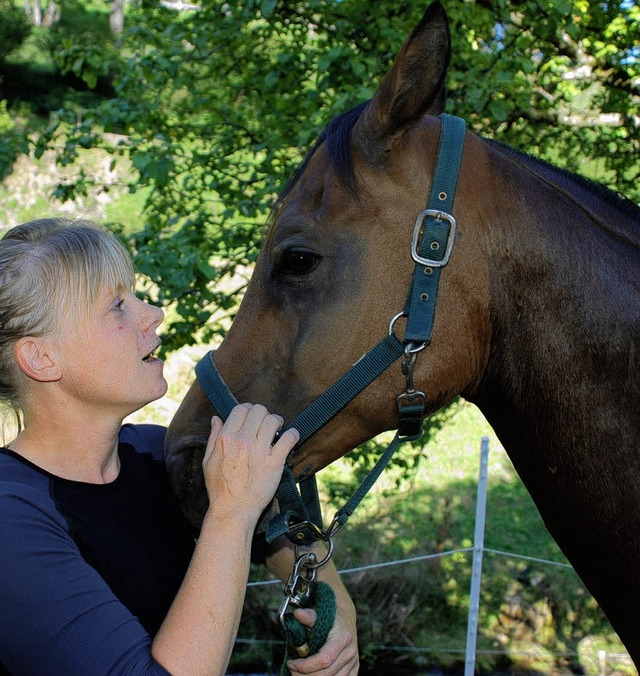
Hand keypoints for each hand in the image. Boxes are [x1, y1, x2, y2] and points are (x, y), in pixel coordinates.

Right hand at [202, 404, 298, 521]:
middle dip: (264, 414)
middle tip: (266, 423)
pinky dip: (292, 435)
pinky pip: (288, 439)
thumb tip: (216, 419)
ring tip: (278, 429)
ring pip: (273, 420)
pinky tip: (291, 437)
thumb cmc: (220, 488)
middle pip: (258, 411)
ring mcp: (259, 451)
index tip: (253, 416)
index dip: (248, 409)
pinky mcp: (274, 462)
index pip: (241, 409)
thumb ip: (213, 437)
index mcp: (226, 438)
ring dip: (277, 422)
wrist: (233, 510)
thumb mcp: (208, 460)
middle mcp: (243, 441)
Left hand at [286, 602, 358, 674]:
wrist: (346, 615)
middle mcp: (350, 652)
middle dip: (305, 675)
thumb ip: (309, 616)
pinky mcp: (354, 669)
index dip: (305, 666)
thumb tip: (298, 614)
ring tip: (299, 674)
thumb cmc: (331, 616)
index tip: (291, 663)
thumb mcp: (320, 613)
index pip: (324, 659)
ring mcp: (353, 662)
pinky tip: (313, 675)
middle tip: (292, 671)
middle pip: (327, 674)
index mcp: (343, 638)